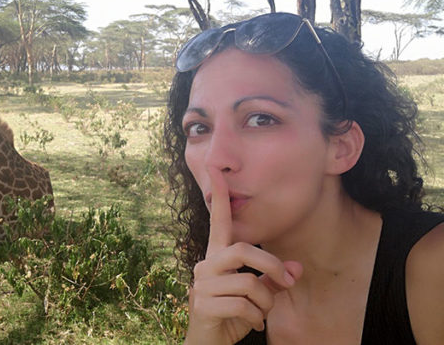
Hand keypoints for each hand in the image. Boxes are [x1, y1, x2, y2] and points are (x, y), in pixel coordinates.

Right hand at [184, 168, 301, 344]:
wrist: (209, 343)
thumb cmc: (232, 315)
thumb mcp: (256, 295)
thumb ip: (273, 278)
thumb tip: (297, 268)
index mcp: (216, 257)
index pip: (219, 223)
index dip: (220, 198)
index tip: (217, 171)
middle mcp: (205, 265)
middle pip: (243, 250)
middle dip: (272, 266)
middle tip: (288, 283)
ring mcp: (201, 285)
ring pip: (248, 284)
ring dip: (265, 303)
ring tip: (260, 314)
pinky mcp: (202, 306)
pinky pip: (243, 306)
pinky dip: (256, 319)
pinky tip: (251, 325)